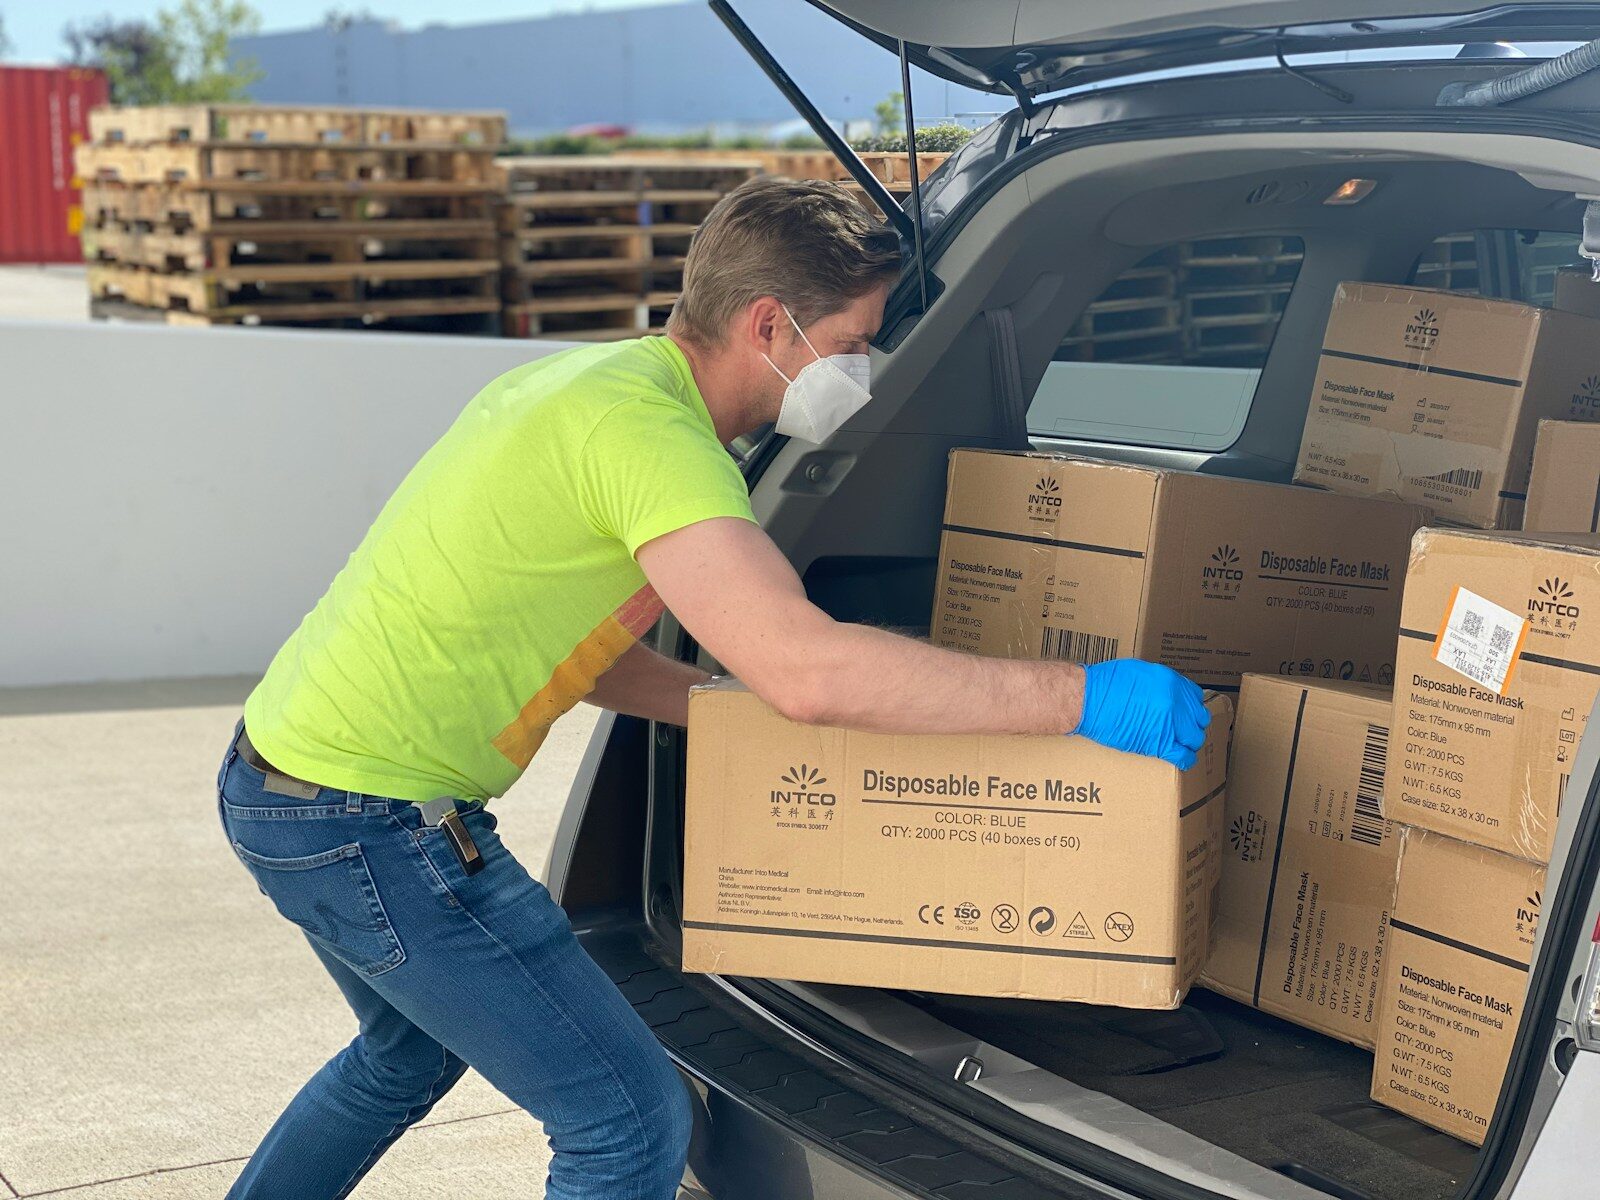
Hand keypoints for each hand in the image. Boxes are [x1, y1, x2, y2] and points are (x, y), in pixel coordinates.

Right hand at [1074, 659, 1210, 769]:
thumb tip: (1165, 693)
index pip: (1196, 697)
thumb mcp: (1139, 671)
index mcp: (1171, 682)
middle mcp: (1175, 703)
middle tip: (1182, 729)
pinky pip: (1183, 756)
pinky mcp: (1158, 744)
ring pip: (1194, 738)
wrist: (1088, 700)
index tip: (1185, 712)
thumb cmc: (1104, 683)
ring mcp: (1169, 724)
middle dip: (1191, 724)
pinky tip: (1180, 758)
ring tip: (1179, 743)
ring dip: (1188, 742)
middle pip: (1199, 719)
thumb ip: (1159, 682)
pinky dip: (1185, 758)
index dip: (1190, 706)